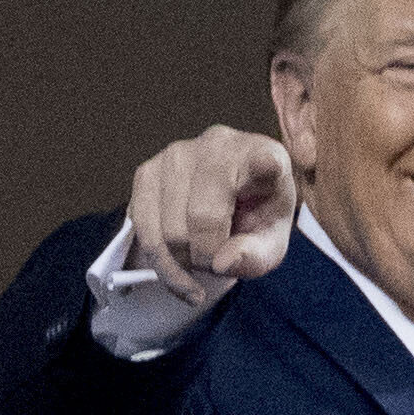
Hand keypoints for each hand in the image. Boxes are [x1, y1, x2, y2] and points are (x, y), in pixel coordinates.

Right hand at [121, 125, 297, 302]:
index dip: (262, 164)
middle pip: (202, 216)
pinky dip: (159, 260)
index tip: (266, 166)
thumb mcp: (270, 247)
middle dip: (206, 258)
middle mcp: (219, 145)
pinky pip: (143, 228)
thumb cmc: (255, 221)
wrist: (229, 203)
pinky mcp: (148, 170)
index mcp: (264, 157)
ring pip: (169, 229)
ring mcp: (178, 153)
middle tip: (215, 268)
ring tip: (196, 266)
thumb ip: (255, 256)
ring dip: (181, 263)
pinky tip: (175, 269)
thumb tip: (221, 263)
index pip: (263, 159)